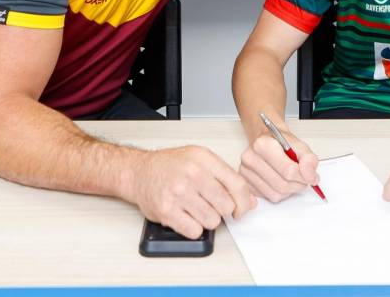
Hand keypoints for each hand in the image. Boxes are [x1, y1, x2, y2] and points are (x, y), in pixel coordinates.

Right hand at [129, 145, 254, 238]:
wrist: (139, 172)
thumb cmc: (170, 166)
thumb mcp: (200, 160)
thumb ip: (226, 178)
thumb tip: (250, 201)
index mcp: (204, 159)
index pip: (237, 185)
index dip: (244, 202)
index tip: (242, 208)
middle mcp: (192, 174)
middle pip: (226, 206)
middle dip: (222, 210)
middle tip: (211, 205)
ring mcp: (178, 193)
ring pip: (212, 221)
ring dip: (207, 219)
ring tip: (196, 208)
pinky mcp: (167, 211)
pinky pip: (195, 231)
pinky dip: (193, 228)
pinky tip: (186, 216)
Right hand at [239, 130, 318, 202]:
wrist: (267, 140)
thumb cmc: (281, 143)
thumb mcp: (300, 145)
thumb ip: (308, 160)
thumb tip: (311, 177)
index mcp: (263, 145)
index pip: (288, 171)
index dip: (304, 176)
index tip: (310, 176)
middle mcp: (250, 158)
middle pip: (282, 185)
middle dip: (298, 185)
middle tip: (303, 179)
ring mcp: (245, 172)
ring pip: (275, 194)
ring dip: (289, 191)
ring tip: (291, 179)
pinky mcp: (246, 183)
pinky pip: (268, 197)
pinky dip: (278, 193)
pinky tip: (279, 181)